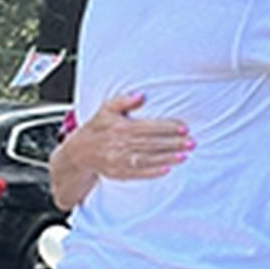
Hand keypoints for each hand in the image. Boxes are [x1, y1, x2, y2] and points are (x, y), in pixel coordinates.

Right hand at [50, 93, 191, 209]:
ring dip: (167, 158)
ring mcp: (119, 159)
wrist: (78, 152)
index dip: (167, 127)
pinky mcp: (119, 172)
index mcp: (119, 127)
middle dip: (173, 143)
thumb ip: (123, 101)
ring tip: (184, 156)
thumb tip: (140, 95)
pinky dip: (153, 172)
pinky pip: (138, 173)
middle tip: (191, 143)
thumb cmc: (97, 128)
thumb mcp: (106, 109)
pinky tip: (167, 169)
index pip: (148, 127)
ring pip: (147, 158)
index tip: (184, 128)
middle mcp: (119, 143)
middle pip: (151, 143)